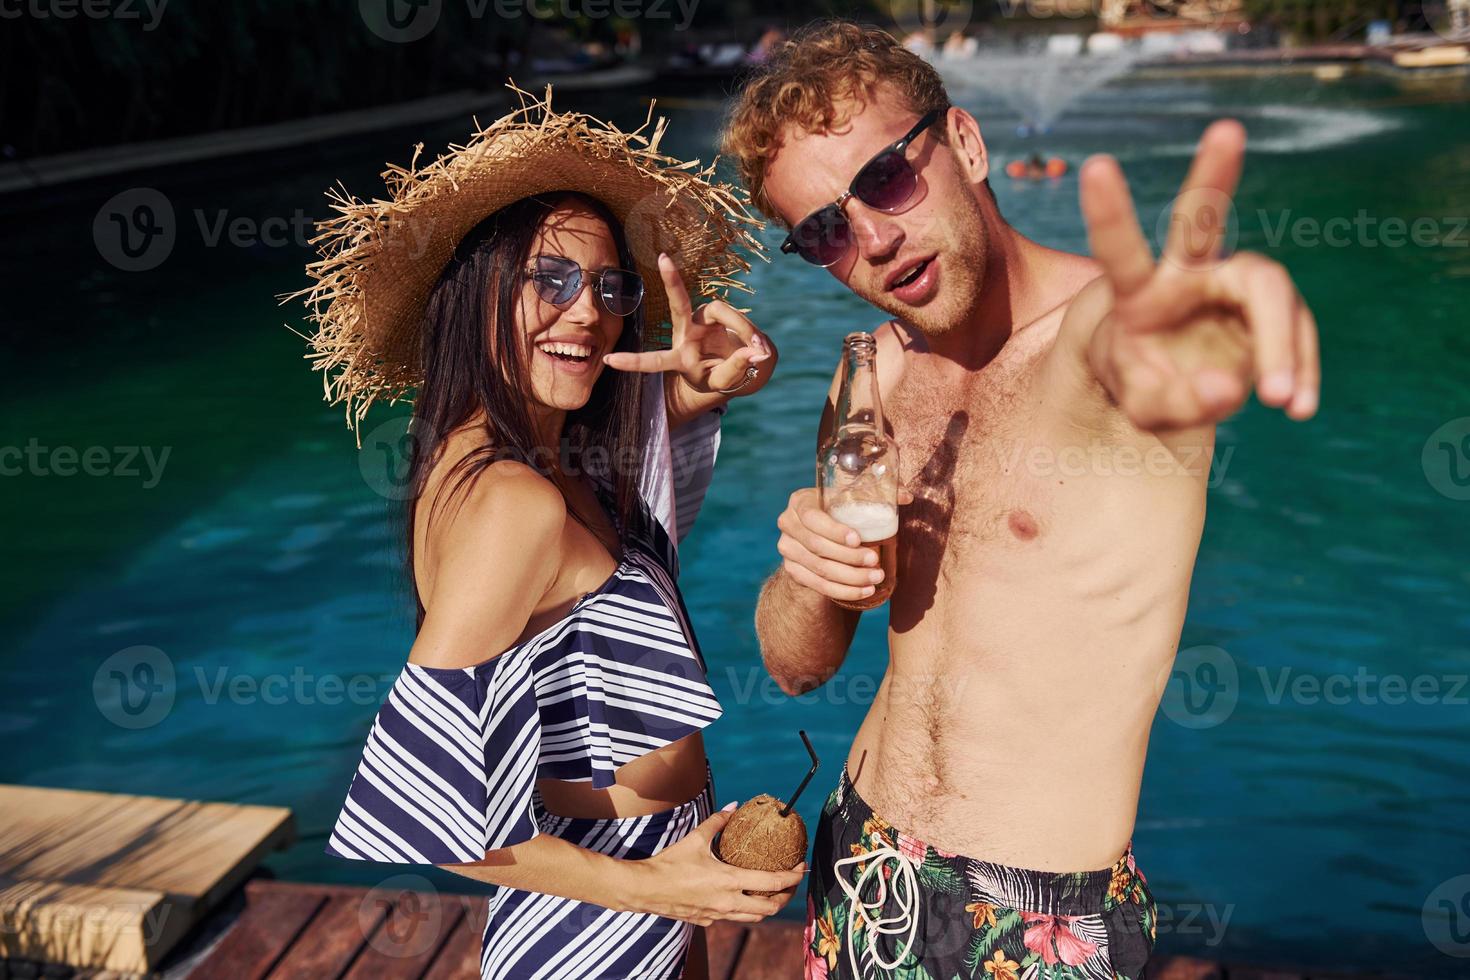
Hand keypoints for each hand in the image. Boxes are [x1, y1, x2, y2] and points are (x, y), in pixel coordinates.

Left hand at [602, 253, 772, 393]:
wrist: (735, 366)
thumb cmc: (720, 375)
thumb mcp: (725, 380)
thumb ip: (738, 367)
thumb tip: (758, 350)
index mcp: (679, 358)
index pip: (654, 361)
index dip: (633, 362)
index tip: (608, 360)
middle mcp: (686, 333)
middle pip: (679, 305)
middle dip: (672, 281)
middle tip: (663, 258)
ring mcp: (701, 319)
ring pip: (723, 312)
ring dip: (743, 329)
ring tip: (760, 351)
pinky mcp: (715, 312)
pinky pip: (735, 315)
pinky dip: (748, 330)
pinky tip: (758, 344)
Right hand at [627, 805, 804, 925]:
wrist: (644, 889)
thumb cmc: (669, 863)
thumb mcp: (695, 838)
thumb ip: (717, 822)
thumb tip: (734, 806)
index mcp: (728, 880)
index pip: (772, 882)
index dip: (792, 876)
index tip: (801, 867)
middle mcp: (727, 902)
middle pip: (770, 907)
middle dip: (786, 896)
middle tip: (791, 883)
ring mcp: (718, 915)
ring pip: (754, 917)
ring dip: (768, 906)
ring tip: (773, 893)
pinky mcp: (707, 921)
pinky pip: (734, 917)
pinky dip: (745, 909)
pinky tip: (742, 896)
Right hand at [776, 488, 889, 604]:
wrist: (817, 532)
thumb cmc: (840, 509)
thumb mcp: (853, 497)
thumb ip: (879, 493)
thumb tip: (909, 496)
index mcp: (800, 501)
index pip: (813, 517)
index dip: (834, 530)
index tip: (858, 539)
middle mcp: (788, 524)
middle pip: (817, 546)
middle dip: (849, 557)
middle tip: (875, 562)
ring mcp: (787, 550)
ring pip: (820, 569)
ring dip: (850, 578)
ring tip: (876, 578)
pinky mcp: (793, 571)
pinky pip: (818, 586)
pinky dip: (843, 591)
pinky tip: (864, 592)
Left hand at [1080, 120, 1319, 430]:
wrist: (1177, 387)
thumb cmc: (1145, 386)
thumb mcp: (1146, 408)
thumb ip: (1174, 402)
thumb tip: (1229, 387)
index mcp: (1138, 293)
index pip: (1122, 251)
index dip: (1109, 213)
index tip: (1095, 165)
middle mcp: (1187, 274)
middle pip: (1202, 219)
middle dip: (1213, 173)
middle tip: (1225, 129)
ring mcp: (1234, 284)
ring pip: (1270, 291)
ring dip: (1280, 347)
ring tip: (1277, 402)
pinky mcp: (1273, 305)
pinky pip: (1297, 330)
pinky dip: (1300, 369)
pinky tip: (1296, 409)